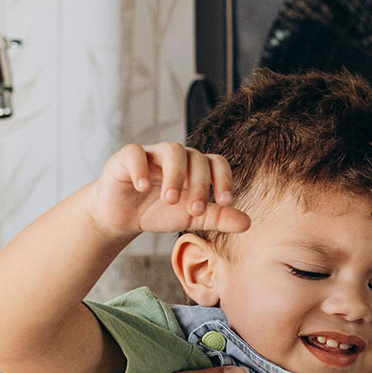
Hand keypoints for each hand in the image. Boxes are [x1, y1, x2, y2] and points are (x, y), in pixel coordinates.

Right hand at [87, 142, 250, 236]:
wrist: (123, 217)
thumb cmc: (160, 212)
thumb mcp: (191, 217)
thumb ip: (218, 217)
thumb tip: (247, 222)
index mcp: (196, 168)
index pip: (217, 162)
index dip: (224, 179)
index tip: (225, 201)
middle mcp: (177, 156)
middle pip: (196, 157)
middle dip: (199, 184)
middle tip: (194, 209)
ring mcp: (152, 154)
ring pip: (171, 150)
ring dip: (175, 175)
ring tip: (171, 200)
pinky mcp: (126, 158)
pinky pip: (135, 153)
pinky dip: (140, 168)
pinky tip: (143, 188)